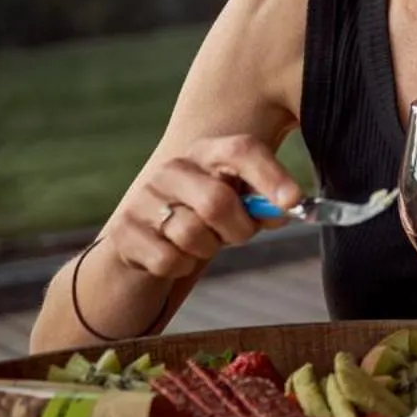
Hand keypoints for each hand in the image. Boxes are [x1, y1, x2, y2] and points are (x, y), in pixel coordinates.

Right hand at [113, 134, 300, 280]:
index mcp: (207, 152)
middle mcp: (172, 169)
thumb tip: (287, 207)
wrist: (147, 243)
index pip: (241, 150)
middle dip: (238, 229)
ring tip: (203, 242)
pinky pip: (168, 260)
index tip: (293, 202)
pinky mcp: (123, 231)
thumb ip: (263, 203)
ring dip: (208, 249)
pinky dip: (181, 267)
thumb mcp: (238, 204)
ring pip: (192, 234)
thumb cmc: (206, 218)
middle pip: (217, 201)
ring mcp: (143, 198)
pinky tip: (178, 256)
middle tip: (241, 235)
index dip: (271, 175)